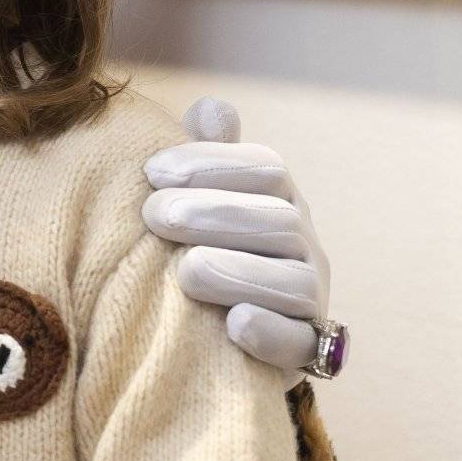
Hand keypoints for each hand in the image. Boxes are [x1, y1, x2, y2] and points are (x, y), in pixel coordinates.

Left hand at [143, 98, 331, 375]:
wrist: (215, 338)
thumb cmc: (203, 247)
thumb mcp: (200, 200)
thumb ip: (207, 157)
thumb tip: (212, 109)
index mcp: (279, 201)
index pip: (265, 169)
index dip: (211, 164)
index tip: (152, 171)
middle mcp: (304, 246)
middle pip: (280, 221)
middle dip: (216, 214)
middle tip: (155, 216)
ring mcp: (309, 300)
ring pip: (294, 281)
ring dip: (238, 272)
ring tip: (186, 270)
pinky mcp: (304, 351)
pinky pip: (300, 343)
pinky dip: (269, 333)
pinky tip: (234, 325)